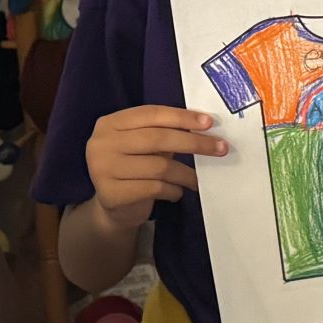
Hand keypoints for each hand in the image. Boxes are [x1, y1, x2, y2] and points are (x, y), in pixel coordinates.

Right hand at [85, 105, 228, 226]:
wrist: (115, 208)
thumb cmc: (136, 170)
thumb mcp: (145, 146)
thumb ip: (165, 133)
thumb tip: (205, 127)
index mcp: (110, 123)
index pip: (150, 113)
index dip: (181, 117)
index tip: (209, 122)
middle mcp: (101, 143)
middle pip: (157, 138)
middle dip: (194, 142)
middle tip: (220, 148)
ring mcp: (102, 169)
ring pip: (159, 167)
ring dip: (186, 174)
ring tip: (197, 180)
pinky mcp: (111, 194)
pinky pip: (154, 188)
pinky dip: (173, 190)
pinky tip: (177, 192)